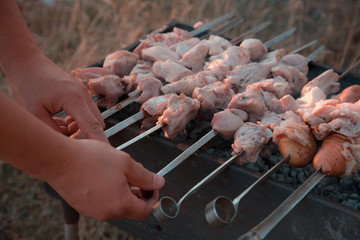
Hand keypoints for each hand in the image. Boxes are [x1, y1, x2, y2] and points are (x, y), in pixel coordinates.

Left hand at [7, 52, 107, 141]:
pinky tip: (62, 124)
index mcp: (74, 99)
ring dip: (81, 129)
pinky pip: (86, 113)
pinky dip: (78, 122)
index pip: (93, 126)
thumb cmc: (27, 85)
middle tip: (68, 145)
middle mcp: (84, 95)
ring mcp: (83, 93)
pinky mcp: (80, 93)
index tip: (105, 154)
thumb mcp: (35, 113)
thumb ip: (53, 132)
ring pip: (92, 119)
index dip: (100, 142)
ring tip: (60, 132)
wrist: (27, 62)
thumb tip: (66, 146)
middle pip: (97, 124)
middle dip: (86, 137)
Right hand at [46, 138, 164, 220]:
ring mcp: (92, 211)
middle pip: (130, 209)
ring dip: (122, 192)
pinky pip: (101, 203)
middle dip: (137, 193)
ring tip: (118, 172)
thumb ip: (145, 176)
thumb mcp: (125, 163)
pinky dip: (108, 192)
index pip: (145, 211)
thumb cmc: (90, 159)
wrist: (58, 159)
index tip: (152, 187)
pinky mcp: (81, 206)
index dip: (153, 199)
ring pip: (115, 205)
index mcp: (121, 204)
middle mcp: (106, 213)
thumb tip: (159, 182)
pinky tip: (103, 175)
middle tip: (136, 175)